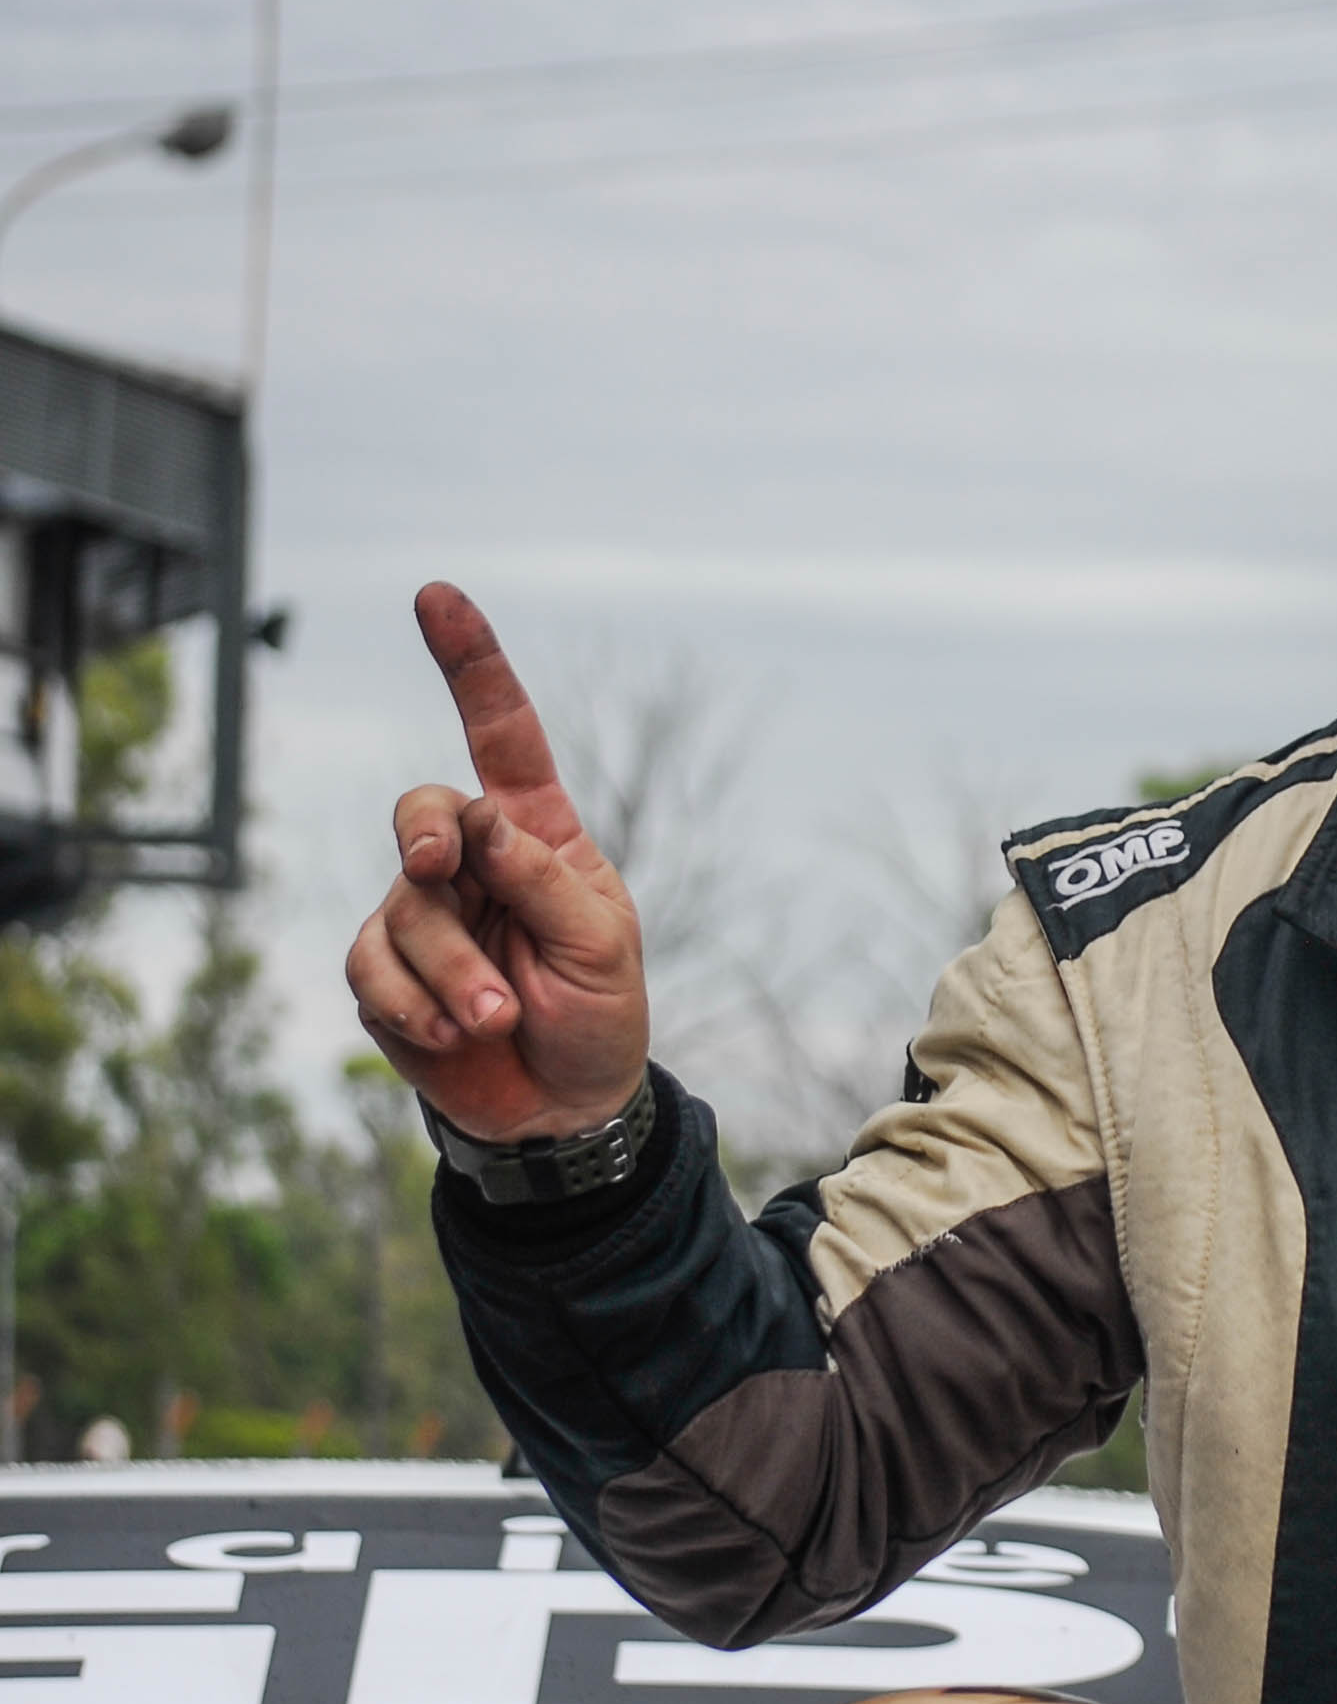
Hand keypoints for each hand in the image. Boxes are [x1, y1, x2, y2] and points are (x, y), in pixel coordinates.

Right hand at [343, 585, 648, 1141]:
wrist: (563, 1106)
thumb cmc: (599, 1011)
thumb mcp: (600, 943)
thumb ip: (541, 879)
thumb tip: (479, 820)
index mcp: (537, 835)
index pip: (500, 735)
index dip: (470, 666)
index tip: (436, 597)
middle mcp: (472, 862)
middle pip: (421, 811)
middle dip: (425, 835)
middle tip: (438, 868)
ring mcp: (423, 915)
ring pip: (404, 909)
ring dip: (453, 972)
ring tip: (500, 1019)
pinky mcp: (384, 974)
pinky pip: (370, 969)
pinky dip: (414, 1006)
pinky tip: (456, 1035)